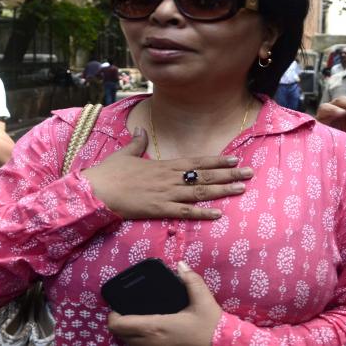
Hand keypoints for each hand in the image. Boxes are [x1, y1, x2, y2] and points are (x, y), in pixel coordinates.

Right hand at [80, 128, 252, 219]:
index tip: (234, 159)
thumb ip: (137, 143)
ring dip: (222, 191)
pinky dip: (202, 213)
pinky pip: (184, 212)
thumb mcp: (125, 154)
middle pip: (204, 176)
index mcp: (164, 165)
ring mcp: (165, 194)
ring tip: (242, 188)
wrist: (95, 190)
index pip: (196, 162)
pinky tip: (218, 214)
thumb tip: (141, 131)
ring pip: (200, 192)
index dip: (217, 161)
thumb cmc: (108, 173)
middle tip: (250, 172)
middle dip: (228, 174)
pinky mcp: (158, 210)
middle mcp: (169, 178)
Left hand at [108, 261, 221, 345]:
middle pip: (119, 335)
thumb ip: (190, 280)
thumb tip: (180, 264)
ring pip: (128, 344)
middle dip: (118, 323)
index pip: (120, 324)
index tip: (117, 306)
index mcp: (156, 326)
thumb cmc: (209, 324)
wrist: (221, 344)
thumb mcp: (202, 299)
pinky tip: (146, 330)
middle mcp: (150, 342)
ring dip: (126, 333)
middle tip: (124, 310)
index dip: (113, 315)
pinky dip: (136, 340)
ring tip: (134, 319)